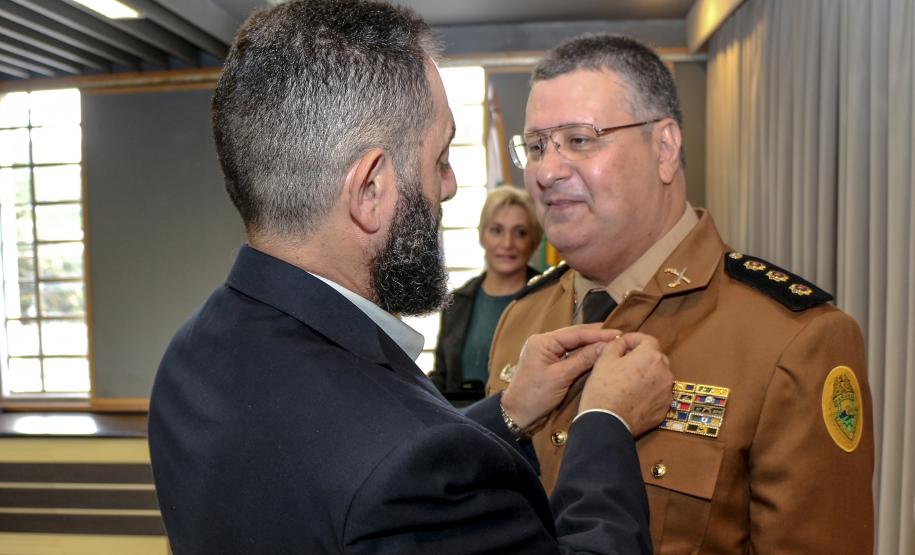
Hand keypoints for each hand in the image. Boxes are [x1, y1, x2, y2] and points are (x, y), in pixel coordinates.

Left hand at [501, 324, 619, 430]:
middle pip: (576, 336)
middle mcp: (545, 343)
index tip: (619, 334)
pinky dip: (585, 355)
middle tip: (621, 337)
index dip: (598, 333)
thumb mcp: (561, 377)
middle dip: (597, 336)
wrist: (517, 415)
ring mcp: (548, 354)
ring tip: (614, 344)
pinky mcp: (551, 365)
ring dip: (592, 345)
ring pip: (574, 346)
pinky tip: (599, 355)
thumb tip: (606, 346)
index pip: (575, 333)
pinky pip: (571, 355)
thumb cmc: (535, 395)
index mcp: (543, 341)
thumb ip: (583, 359)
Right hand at [579, 332, 672, 436]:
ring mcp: (666, 392)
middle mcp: (665, 372)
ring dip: (646, 374)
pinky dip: (649, 391)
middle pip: (655, 357)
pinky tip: (633, 396)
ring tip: (628, 382)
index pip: (648, 340)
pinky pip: (658, 393)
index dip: (634, 340)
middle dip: (641, 357)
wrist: (607, 423)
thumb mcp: (604, 360)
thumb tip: (622, 342)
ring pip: (658, 376)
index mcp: (651, 356)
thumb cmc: (603, 390)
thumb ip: (616, 344)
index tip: (623, 344)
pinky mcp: (664, 408)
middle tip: (623, 363)